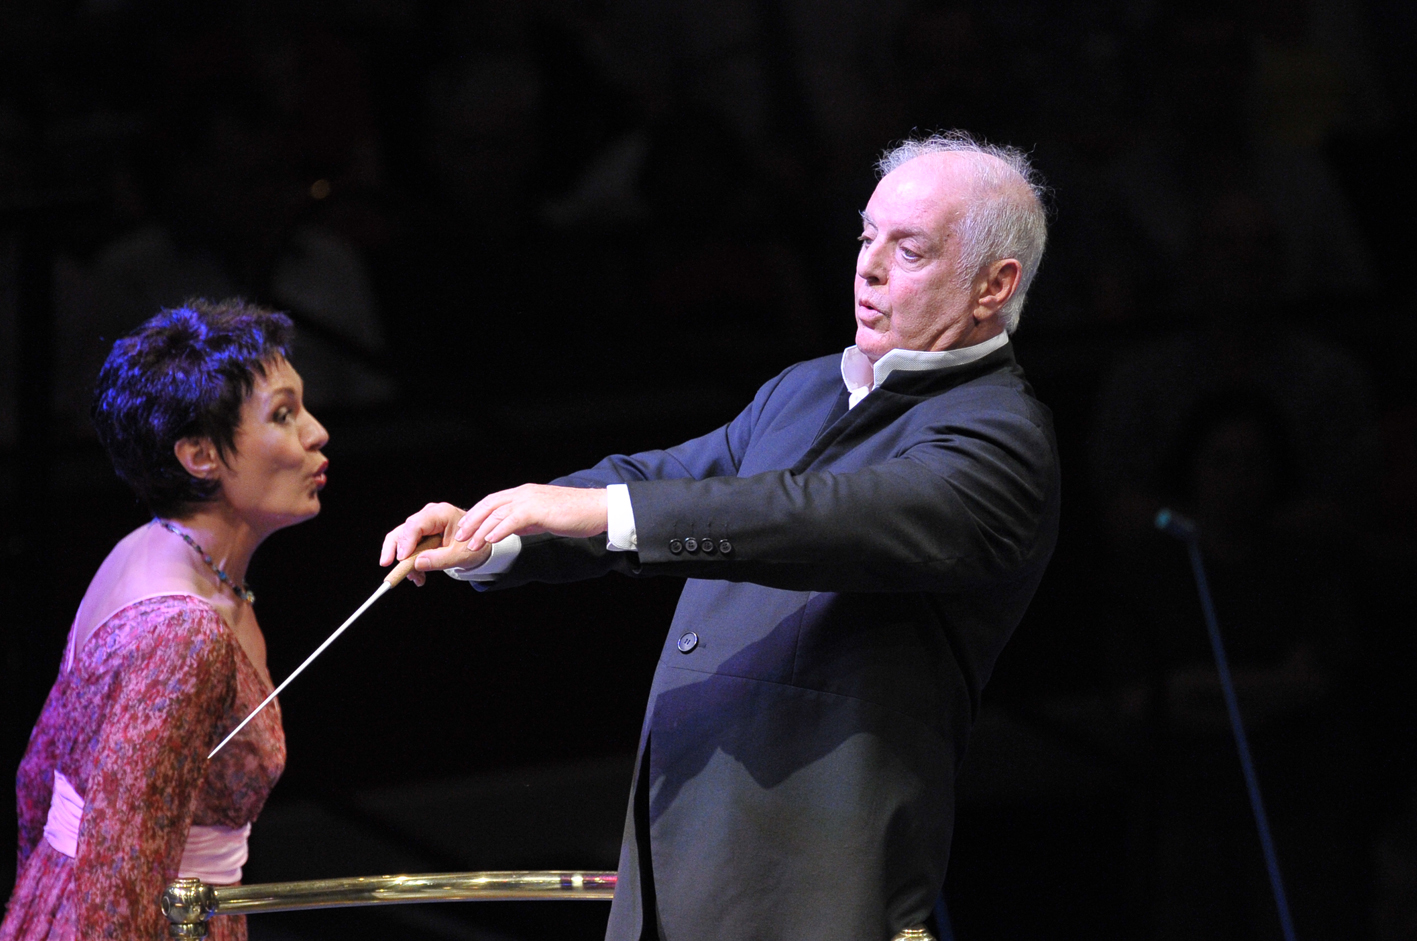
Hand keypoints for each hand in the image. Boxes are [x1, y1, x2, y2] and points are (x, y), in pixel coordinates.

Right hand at [380, 502, 491, 585]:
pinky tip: (417, 575)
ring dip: (404, 561)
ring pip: (401, 539)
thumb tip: (417, 563)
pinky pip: (406, 546)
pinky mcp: (420, 533)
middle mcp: (429, 515)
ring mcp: (423, 523)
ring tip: (415, 578)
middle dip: (399, 554)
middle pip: (403, 531)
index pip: (416, 524)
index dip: (406, 542)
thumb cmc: (473, 545)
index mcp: (441, 514)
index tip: (402, 559)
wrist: (478, 545)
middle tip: (398, 571)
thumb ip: (440, 560)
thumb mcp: (460, 555)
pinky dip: (409, 561)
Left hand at [454, 484, 608, 550]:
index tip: (466, 528)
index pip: (493, 501)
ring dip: (481, 530)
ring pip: (498, 514)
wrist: (596, 509)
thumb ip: (527, 520)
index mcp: (525, 493)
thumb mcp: (545, 516)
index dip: (477, 514)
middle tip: (460, 536)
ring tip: (470, 544)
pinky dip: (499, 530)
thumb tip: (510, 529)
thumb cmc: (575, 514)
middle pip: (489, 505)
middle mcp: (524, 493)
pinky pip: (512, 520)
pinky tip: (490, 541)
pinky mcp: (538, 510)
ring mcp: (530, 500)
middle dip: (472, 521)